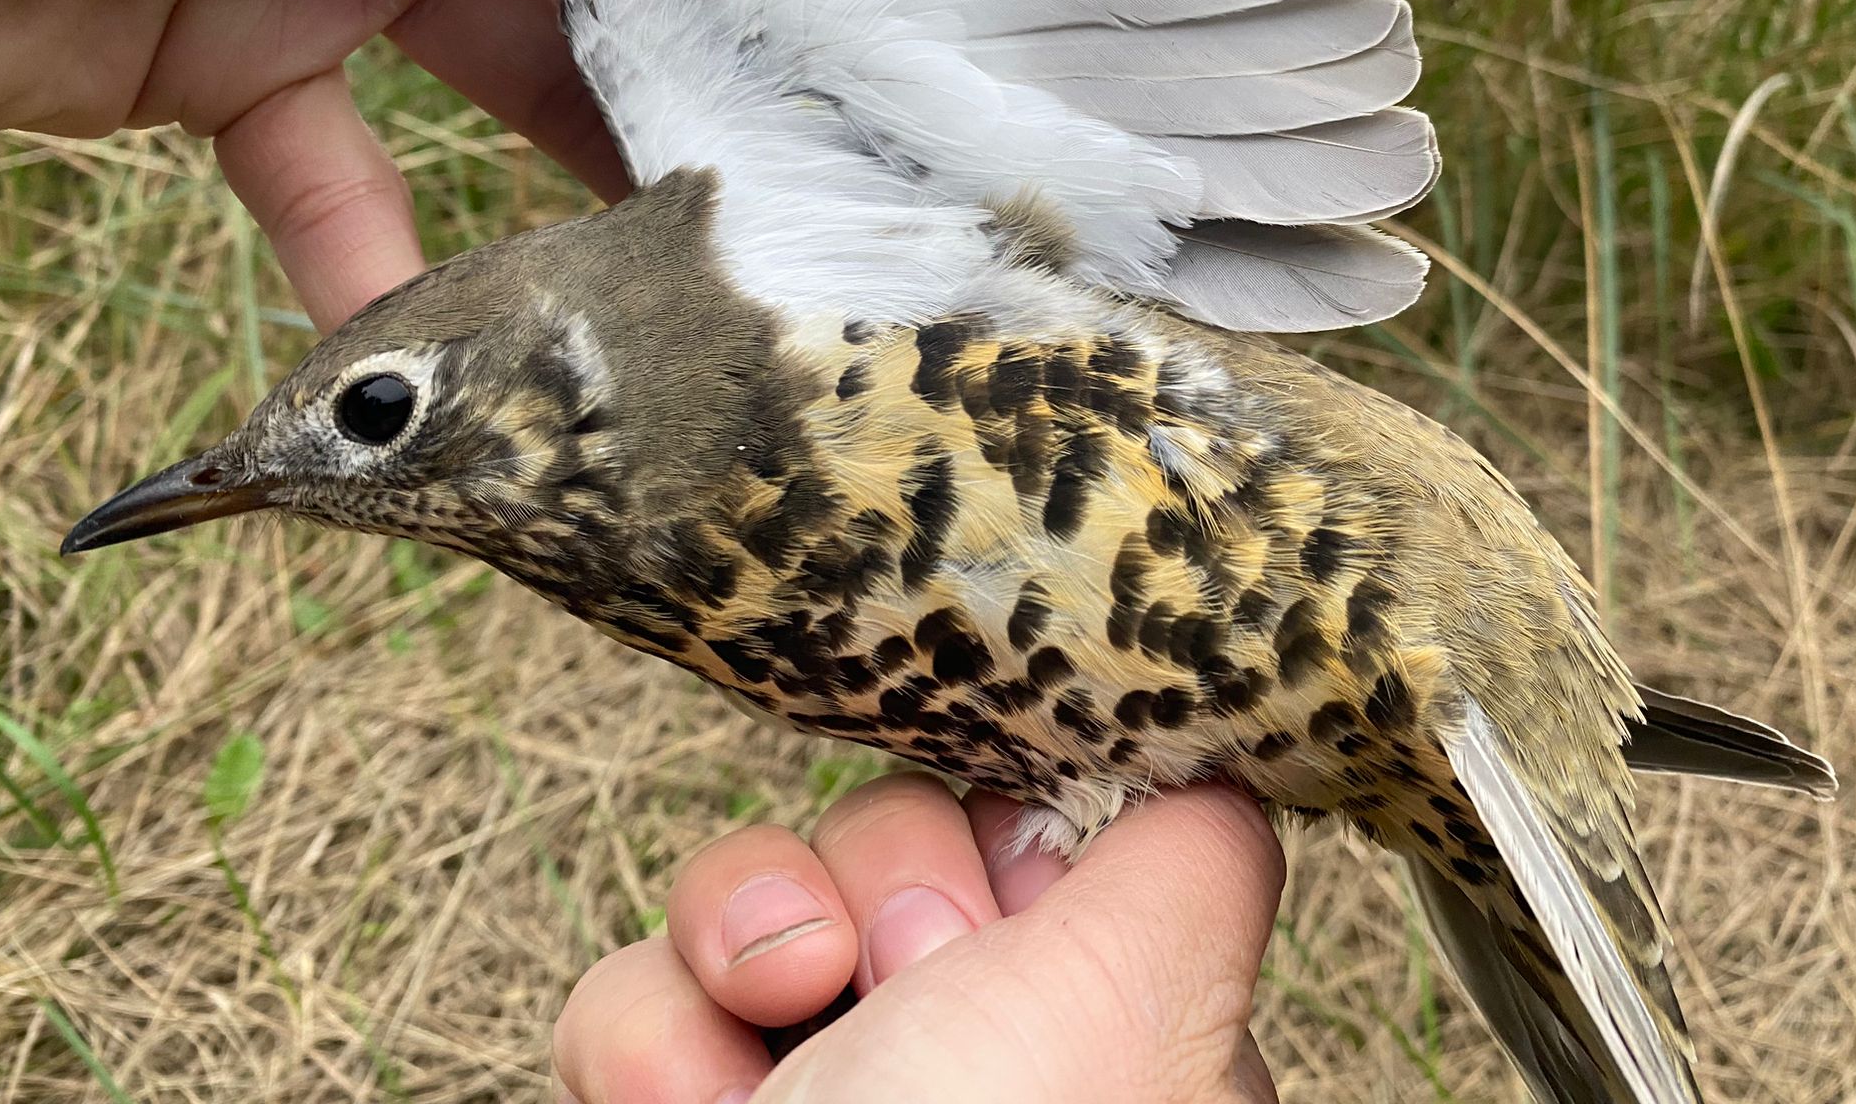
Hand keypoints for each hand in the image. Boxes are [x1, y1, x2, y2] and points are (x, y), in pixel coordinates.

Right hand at [551, 775, 1286, 1102]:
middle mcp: (971, 1060)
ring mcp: (824, 1094)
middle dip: (885, 883)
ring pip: (758, 896)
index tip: (1005, 892)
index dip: (1010, 829)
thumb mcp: (1140, 1005)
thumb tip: (1213, 782)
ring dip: (746, 934)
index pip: (1048, 831)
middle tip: (903, 980)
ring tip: (780, 1022)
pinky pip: (642, 988)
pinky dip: (649, 1034)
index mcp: (1105, 1029)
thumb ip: (1196, 867)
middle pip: (900, 840)